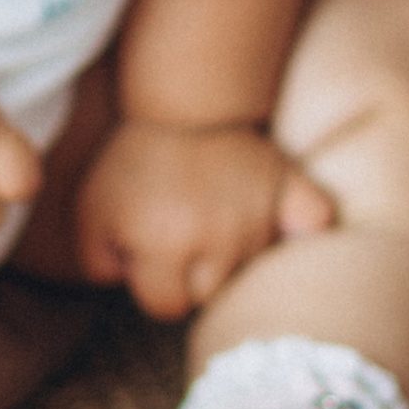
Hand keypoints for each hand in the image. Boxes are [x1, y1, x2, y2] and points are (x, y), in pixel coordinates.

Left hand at [74, 119, 333, 320]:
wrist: (179, 101)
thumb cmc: (134, 161)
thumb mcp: (91, 212)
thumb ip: (99, 264)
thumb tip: (130, 284)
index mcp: (164, 244)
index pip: (164, 306)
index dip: (150, 283)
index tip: (147, 252)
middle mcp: (216, 238)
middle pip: (209, 295)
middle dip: (190, 274)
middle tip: (180, 234)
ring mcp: (257, 215)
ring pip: (251, 267)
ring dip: (233, 253)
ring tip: (213, 215)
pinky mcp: (288, 189)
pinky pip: (317, 220)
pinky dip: (307, 227)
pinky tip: (291, 227)